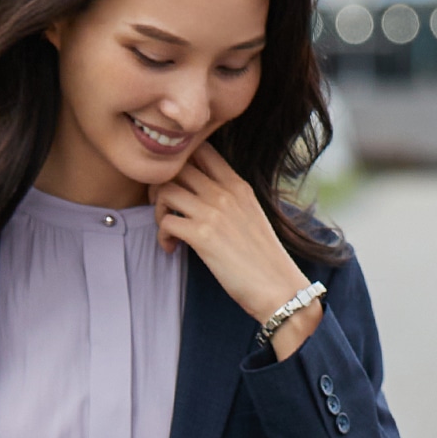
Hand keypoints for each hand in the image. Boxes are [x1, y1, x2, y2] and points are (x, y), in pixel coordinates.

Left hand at [150, 143, 322, 359]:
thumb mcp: (251, 215)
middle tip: (165, 208)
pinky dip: (162, 236)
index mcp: (238, 185)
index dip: (181, 162)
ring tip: (168, 229)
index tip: (178, 186)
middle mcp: (224, 193)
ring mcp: (213, 212)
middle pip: (177, 167)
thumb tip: (199, 196)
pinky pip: (165, 222)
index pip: (202, 149)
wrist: (278, 288)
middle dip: (161, 185)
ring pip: (165, 191)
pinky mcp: (202, 236)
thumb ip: (228, 200)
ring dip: (158, 210)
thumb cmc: (264, 259)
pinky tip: (172, 249)